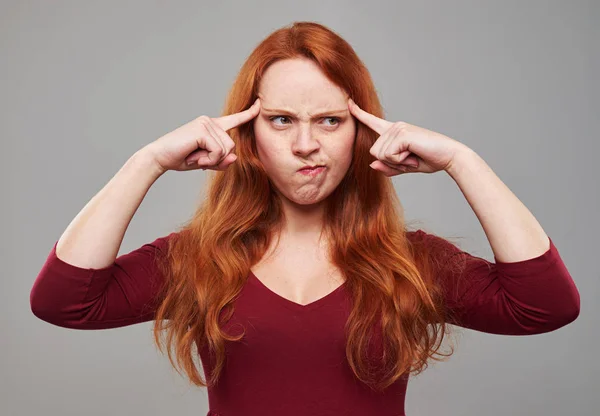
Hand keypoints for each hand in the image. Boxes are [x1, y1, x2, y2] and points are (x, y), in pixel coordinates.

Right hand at [146, 98, 260, 173]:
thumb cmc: (182, 158)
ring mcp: (206, 123)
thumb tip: (234, 158)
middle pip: (232, 146)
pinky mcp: (202, 129)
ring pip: (226, 149)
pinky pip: (218, 151)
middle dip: (218, 159)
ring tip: (196, 158)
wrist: (160, 158)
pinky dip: (209, 160)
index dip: (249, 113)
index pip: (234, 119)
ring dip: (212, 160)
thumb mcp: (207, 162)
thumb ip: (222, 161)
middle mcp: (210, 121)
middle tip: (199, 159)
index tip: (260, 103)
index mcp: (212, 126)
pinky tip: (196, 158)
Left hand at [348, 98, 468, 176]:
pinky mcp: (402, 133)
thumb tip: (372, 165)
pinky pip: (389, 155)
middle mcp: (394, 126)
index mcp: (394, 131)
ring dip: (397, 162)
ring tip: (413, 156)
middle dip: (390, 163)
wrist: (449, 157)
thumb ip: (388, 167)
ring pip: (380, 155)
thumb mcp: (404, 167)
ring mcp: (398, 128)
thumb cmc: (429, 159)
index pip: (373, 122)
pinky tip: (413, 155)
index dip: (359, 114)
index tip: (349, 103)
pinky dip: (401, 161)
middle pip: (374, 152)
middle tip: (410, 159)